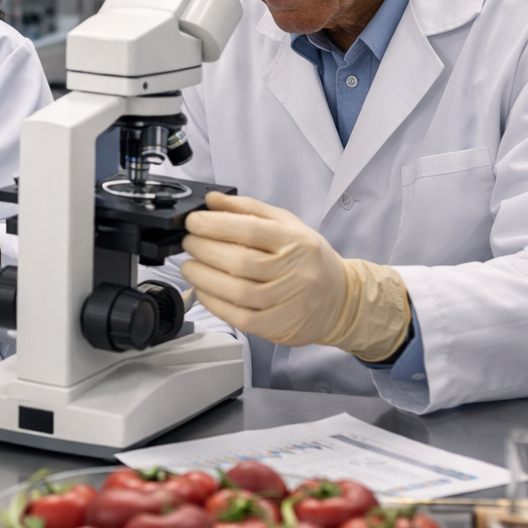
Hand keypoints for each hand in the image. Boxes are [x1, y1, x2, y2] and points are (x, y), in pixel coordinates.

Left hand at [180, 192, 410, 361]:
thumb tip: (212, 200)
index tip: (193, 221)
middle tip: (188, 243)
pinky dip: (215, 303)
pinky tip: (204, 290)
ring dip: (203, 277)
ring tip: (190, 266)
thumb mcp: (286, 224)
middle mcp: (296, 272)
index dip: (216, 225)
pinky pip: (240, 317)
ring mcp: (289, 302)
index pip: (251, 230)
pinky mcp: (279, 326)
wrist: (340, 299)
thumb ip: (248, 209)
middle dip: (204, 249)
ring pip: (238, 291)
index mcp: (297, 241)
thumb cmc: (307, 258)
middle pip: (240, 261)